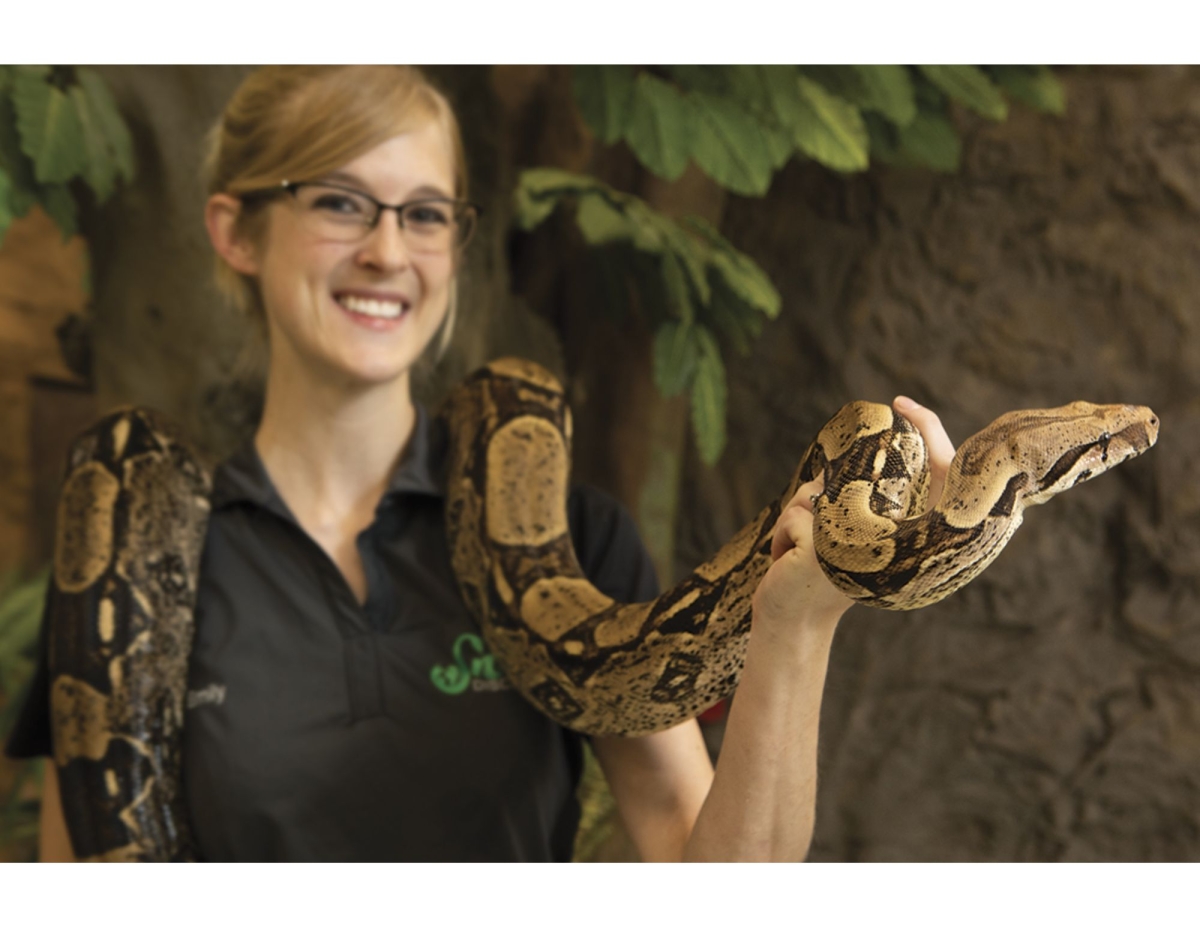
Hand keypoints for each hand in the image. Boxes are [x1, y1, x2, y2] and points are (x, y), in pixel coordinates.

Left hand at [751, 396, 956, 632]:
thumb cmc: (818, 572)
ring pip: (821, 495)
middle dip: (823, 498)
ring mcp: (862, 548)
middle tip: (816, 533)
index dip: (929, 429)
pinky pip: (797, 514)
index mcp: (909, 540)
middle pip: (861, 481)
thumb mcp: (849, 532)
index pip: (938, 473)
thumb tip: (857, 451)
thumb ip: (864, 500)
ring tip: (805, 553)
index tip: (901, 403)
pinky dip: (784, 534)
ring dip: (801, 518)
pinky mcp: (824, 551)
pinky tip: (789, 564)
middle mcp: (897, 547)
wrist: (790, 621)